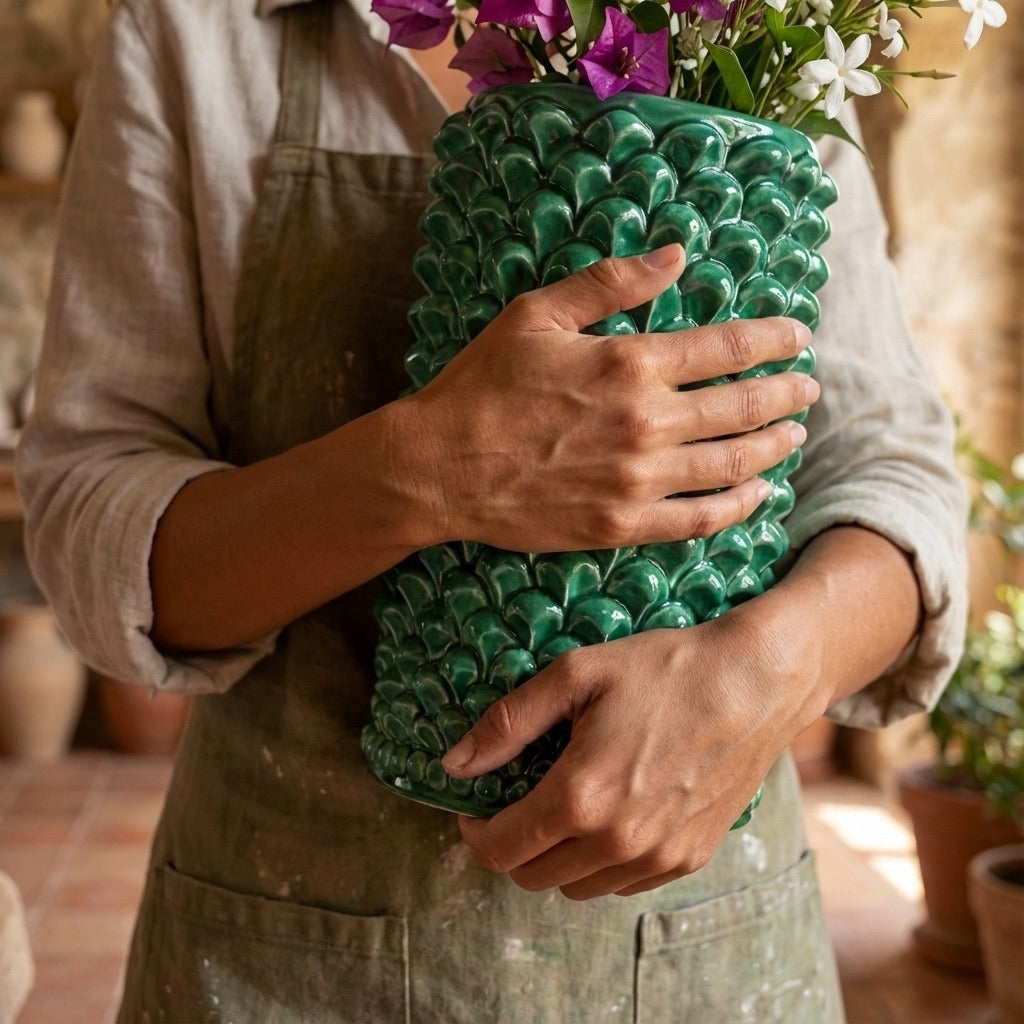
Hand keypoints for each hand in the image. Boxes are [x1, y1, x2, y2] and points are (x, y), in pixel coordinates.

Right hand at [404, 244, 817, 552]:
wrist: (440, 466)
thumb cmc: (483, 385)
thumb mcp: (537, 314)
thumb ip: (610, 283)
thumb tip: (675, 254)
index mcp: (631, 362)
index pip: (729, 347)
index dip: (774, 341)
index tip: (798, 338)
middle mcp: (647, 422)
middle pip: (743, 406)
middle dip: (786, 393)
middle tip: (807, 388)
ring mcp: (639, 480)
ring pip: (733, 464)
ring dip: (773, 448)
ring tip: (793, 436)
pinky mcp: (623, 525)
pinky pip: (700, 520)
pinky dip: (738, 506)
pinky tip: (757, 495)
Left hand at [441, 601, 824, 900]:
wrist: (755, 681)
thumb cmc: (665, 669)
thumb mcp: (576, 674)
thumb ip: (507, 723)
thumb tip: (454, 764)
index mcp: (580, 796)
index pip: (501, 850)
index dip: (475, 831)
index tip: (476, 806)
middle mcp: (618, 841)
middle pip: (533, 876)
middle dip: (513, 843)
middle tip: (519, 799)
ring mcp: (658, 856)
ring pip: (577, 887)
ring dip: (557, 857)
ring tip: (567, 803)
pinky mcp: (690, 857)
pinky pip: (624, 883)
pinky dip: (602, 861)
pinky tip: (612, 813)